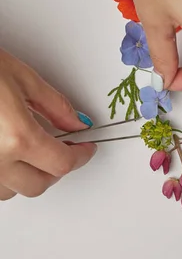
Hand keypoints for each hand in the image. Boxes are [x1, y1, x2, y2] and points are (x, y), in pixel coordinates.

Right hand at [0, 50, 95, 199]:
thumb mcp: (21, 78)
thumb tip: (76, 123)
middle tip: (63, 149)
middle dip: (54, 169)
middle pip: (37, 185)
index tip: (85, 150)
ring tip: (27, 150)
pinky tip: (3, 153)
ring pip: (8, 191)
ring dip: (24, 176)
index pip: (61, 164)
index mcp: (16, 138)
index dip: (80, 157)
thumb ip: (54, 106)